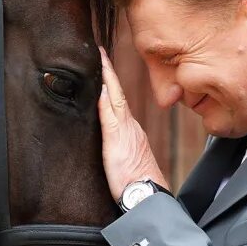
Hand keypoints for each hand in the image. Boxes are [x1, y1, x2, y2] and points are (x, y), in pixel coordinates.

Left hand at [98, 46, 166, 200]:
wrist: (147, 195)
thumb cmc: (137, 183)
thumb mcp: (126, 159)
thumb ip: (119, 145)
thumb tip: (113, 136)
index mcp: (130, 129)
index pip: (118, 100)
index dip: (111, 81)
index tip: (103, 62)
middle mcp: (129, 126)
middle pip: (117, 93)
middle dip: (108, 71)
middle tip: (100, 50)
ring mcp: (124, 130)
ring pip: (114, 98)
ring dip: (107, 77)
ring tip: (99, 57)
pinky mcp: (116, 140)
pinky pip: (110, 114)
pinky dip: (107, 97)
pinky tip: (101, 85)